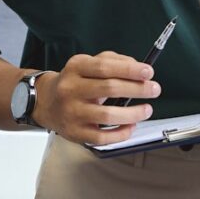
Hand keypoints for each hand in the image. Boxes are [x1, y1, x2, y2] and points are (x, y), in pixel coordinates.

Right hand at [37, 52, 160, 144]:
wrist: (45, 102)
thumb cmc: (74, 81)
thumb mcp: (88, 63)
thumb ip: (112, 61)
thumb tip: (138, 68)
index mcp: (76, 68)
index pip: (104, 67)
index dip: (129, 70)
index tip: (148, 72)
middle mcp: (70, 89)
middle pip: (109, 88)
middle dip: (137, 89)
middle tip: (154, 90)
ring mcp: (72, 112)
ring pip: (107, 115)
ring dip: (133, 114)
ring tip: (146, 110)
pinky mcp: (74, 132)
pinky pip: (101, 137)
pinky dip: (120, 133)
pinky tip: (130, 127)